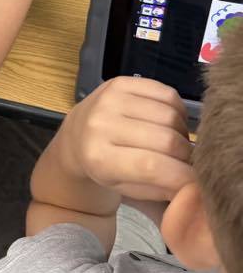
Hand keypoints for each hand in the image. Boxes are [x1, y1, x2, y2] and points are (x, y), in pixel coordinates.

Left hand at [61, 76, 193, 201]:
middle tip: (186, 161)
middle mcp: (100, 125)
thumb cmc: (106, 170)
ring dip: (183, 132)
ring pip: (170, 115)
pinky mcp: (119, 82)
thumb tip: (197, 182)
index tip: (196, 181)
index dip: (182, 175)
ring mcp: (109, 99)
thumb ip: (162, 188)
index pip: (152, 166)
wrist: (75, 139)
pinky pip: (166, 93)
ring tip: (176, 142)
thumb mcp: (128, 190)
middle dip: (186, 155)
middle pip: (166, 140)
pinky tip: (171, 123)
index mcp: (98, 159)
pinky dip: (178, 111)